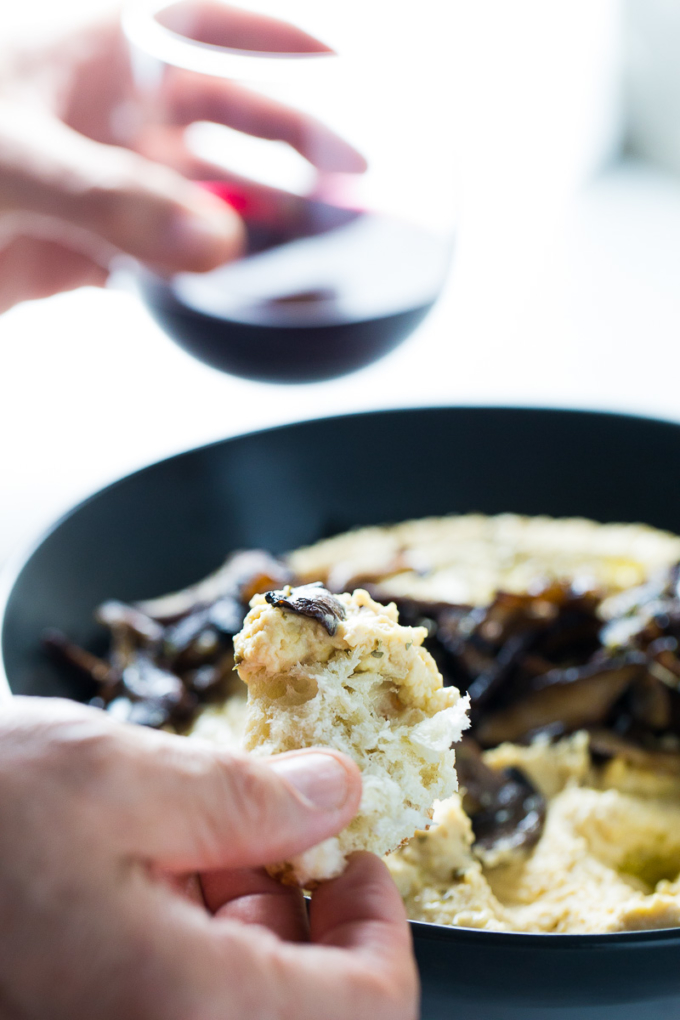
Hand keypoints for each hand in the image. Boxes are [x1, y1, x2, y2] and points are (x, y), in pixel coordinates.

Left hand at [0, 2, 364, 312]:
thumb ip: (113, 201)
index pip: (208, 15)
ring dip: (262, 213)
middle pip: (229, 112)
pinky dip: (212, 275)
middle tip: (357, 174)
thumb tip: (218, 243)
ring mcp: (106, 184)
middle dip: (293, 136)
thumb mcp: (15, 161)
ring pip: (208, 192)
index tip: (350, 50)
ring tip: (324, 238)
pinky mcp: (93, 252)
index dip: (280, 26)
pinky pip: (171, 260)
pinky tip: (253, 285)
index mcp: (97, 49)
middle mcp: (112, 111)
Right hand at [0, 697, 417, 1019]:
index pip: (362, 1015)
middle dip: (305, 923)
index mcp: (175, 1011)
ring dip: (249, 933)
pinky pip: (176, 1008)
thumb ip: (248, 796)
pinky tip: (160, 877)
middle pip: (304, 1019)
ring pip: (242, 1015)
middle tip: (271, 835)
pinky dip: (195, 948)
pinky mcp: (77, 1018)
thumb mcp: (117, 777)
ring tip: (204, 844)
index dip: (379, 932)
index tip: (358, 860)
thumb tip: (338, 796)